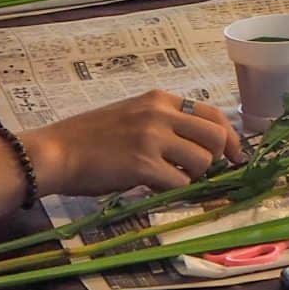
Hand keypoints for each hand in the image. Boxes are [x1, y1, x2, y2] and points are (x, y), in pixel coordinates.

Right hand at [21, 89, 245, 196]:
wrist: (53, 152)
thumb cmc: (88, 138)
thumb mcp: (132, 115)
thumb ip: (164, 123)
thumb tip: (199, 145)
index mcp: (160, 99)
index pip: (212, 114)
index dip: (230, 137)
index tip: (234, 155)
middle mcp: (160, 114)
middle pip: (216, 136)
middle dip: (217, 158)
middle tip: (202, 172)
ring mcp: (153, 138)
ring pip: (202, 161)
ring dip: (193, 176)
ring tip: (170, 179)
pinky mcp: (143, 165)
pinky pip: (179, 182)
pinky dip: (173, 190)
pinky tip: (153, 187)